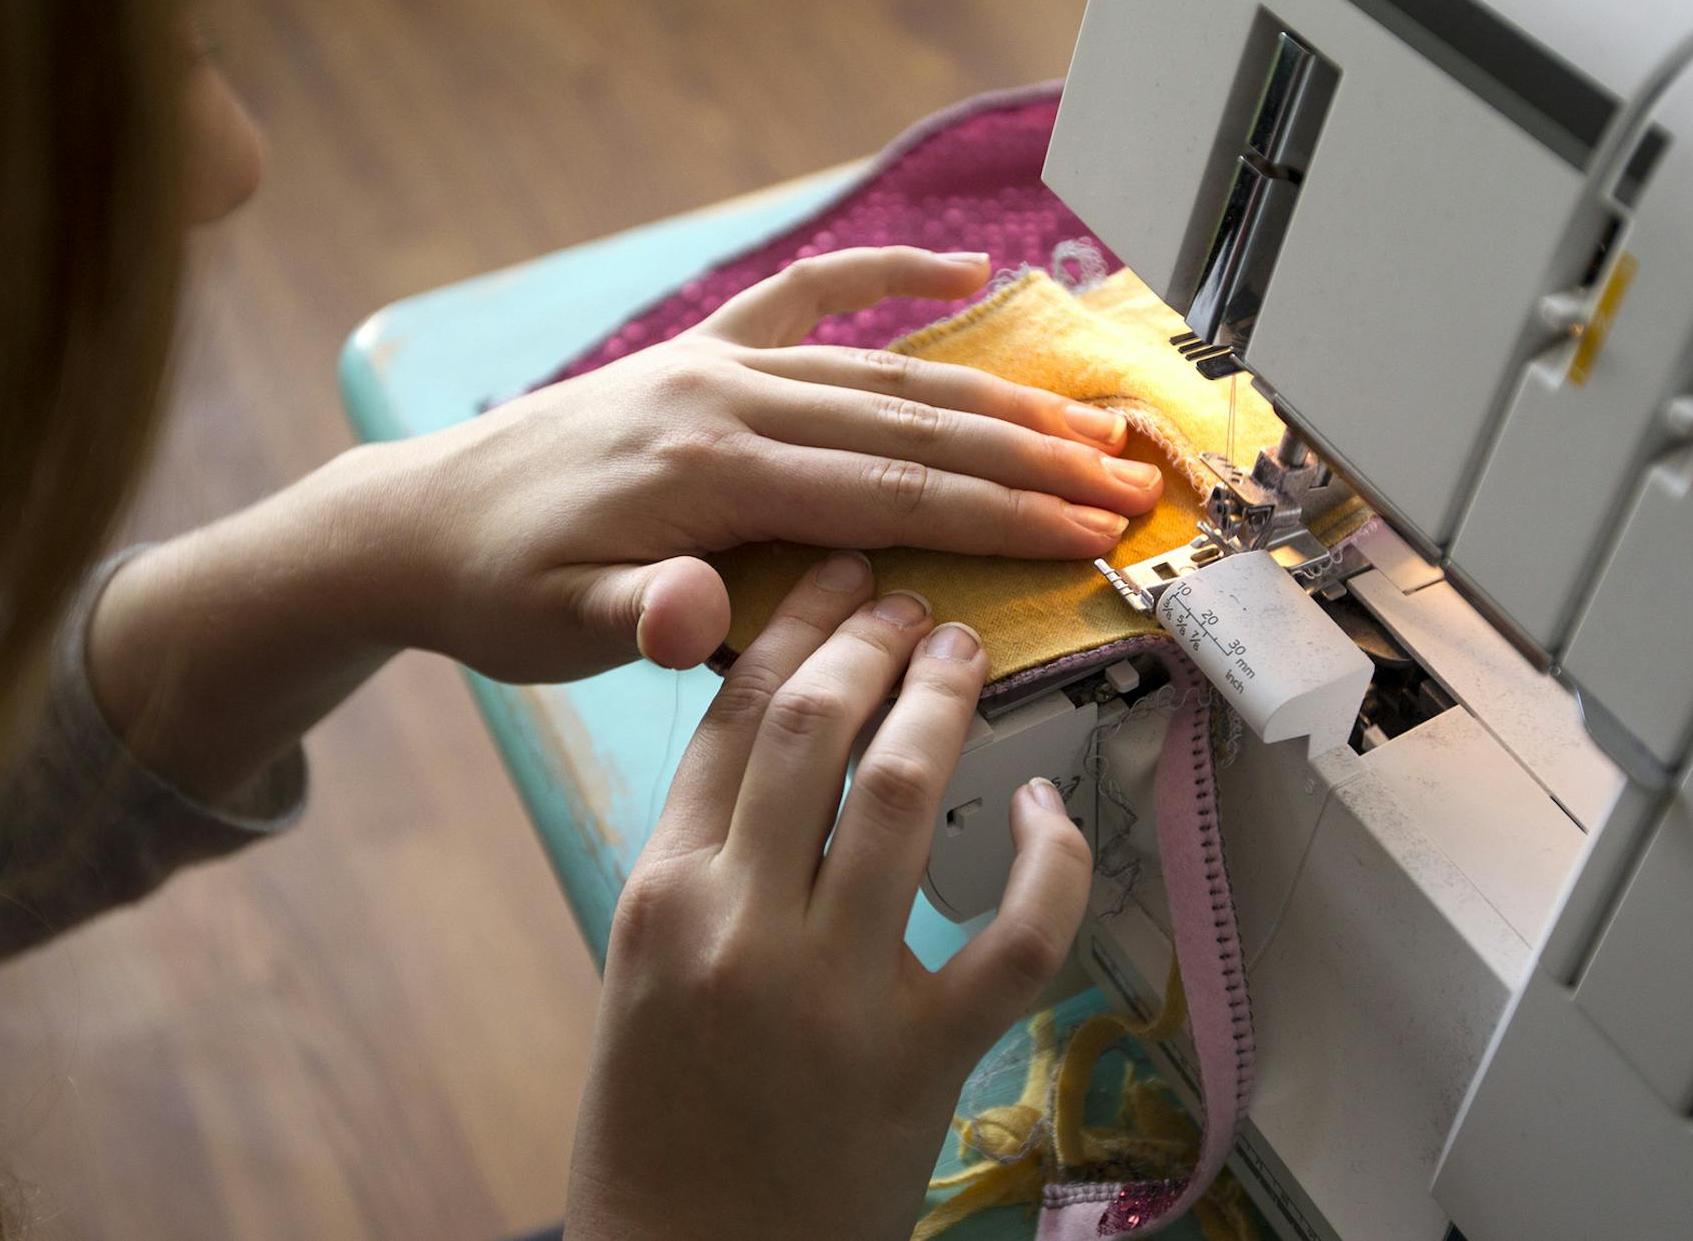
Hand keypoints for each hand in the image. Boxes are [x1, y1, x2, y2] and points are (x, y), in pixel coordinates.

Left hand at [335, 245, 1162, 680]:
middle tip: (1129, 480)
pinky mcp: (701, 352)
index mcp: (708, 472)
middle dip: (1030, 455)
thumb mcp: (554, 629)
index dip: (1002, 513)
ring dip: (993, 395)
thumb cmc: (495, 590)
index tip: (1093, 531)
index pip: (890, 492)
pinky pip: (809, 298)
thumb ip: (636, 622)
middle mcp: (725, 398)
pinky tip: (961, 273)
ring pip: (883, 372)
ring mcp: (716, 363)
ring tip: (1088, 419)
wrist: (414, 521)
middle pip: (911, 424)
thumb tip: (700, 615)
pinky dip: (887, 276)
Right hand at [564, 554, 1092, 1240]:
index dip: (792, 627)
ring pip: (900, 792)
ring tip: (964, 655)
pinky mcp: (919, 1058)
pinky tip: (1045, 812)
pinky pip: (1012, 935)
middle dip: (869, 640)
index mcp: (662, 893)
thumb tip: (782, 753)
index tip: (836, 578)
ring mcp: (831, 990)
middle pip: (810, 726)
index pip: (729, 717)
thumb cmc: (660, 1114)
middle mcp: (737, 924)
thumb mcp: (646, 965)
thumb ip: (704, 858)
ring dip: (942, 704)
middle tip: (911, 603)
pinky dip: (1047, 861)